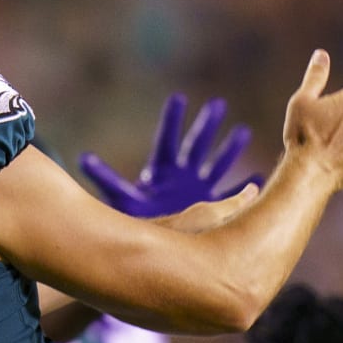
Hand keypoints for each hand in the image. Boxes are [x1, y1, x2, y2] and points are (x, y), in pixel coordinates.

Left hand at [80, 93, 257, 217]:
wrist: (148, 243)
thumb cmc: (133, 218)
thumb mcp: (121, 197)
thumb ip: (105, 178)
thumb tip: (82, 160)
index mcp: (161, 170)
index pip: (167, 140)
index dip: (172, 120)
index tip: (178, 99)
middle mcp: (181, 175)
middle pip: (195, 145)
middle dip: (206, 126)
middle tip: (218, 104)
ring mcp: (196, 189)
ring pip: (217, 164)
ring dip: (229, 150)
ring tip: (242, 132)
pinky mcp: (209, 205)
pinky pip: (230, 193)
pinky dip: (245, 188)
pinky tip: (260, 179)